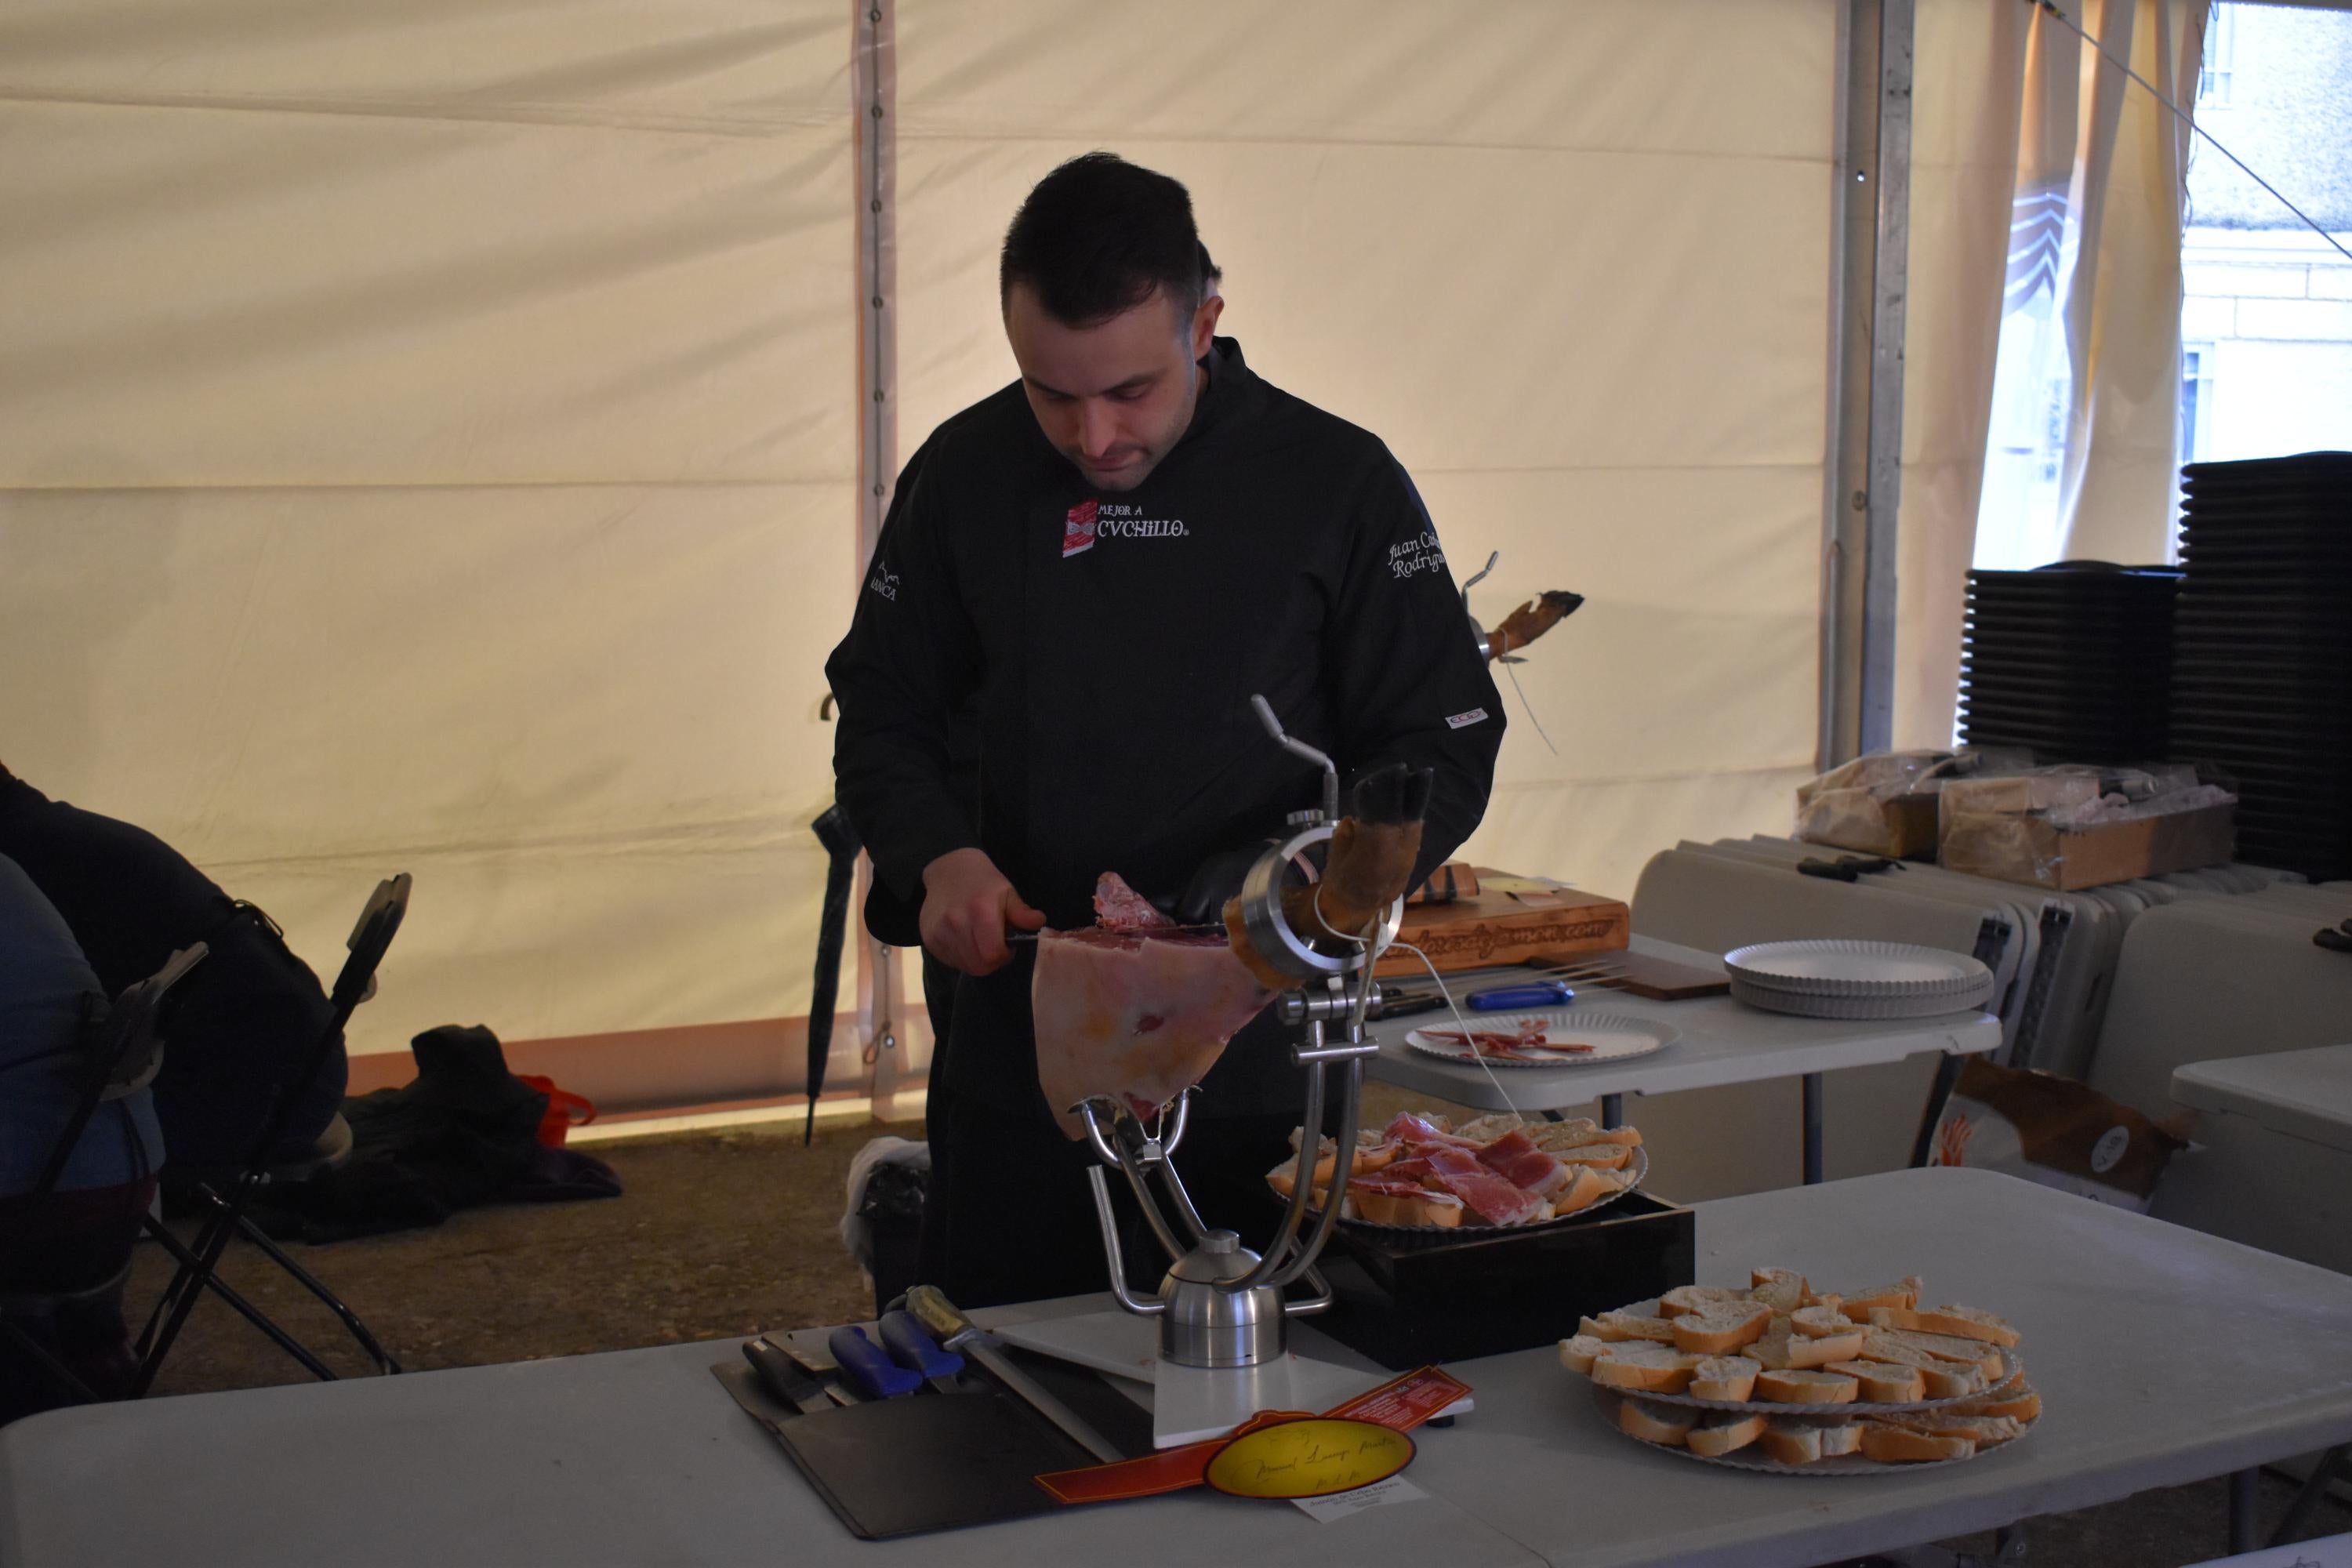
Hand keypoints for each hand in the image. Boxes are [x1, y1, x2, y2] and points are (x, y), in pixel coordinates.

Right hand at [919, 848, 1045, 974]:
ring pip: (964, 965)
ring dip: (976, 959)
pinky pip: (951, 961)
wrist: (947, 871)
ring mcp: (939, 932)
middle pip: (978, 965)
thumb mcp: (1007, 892)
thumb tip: (1039, 923)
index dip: (1004, 956)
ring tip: (979, 940)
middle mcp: (956, 923)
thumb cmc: (983, 882)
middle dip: (991, 961)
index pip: (992, 954)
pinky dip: (962, 956)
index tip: (1006, 946)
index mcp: (980, 910)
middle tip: (994, 946)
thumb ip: (1022, 912)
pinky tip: (965, 940)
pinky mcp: (928, 939)